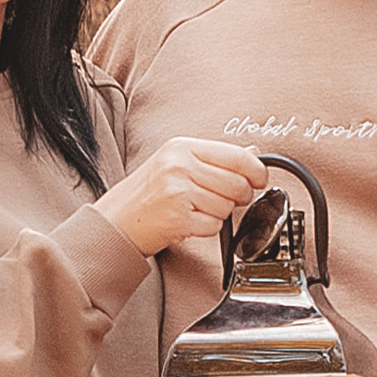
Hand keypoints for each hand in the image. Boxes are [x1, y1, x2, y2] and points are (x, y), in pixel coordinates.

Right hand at [98, 139, 270, 257]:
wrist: (117, 220)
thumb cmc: (147, 193)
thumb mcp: (177, 163)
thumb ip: (215, 158)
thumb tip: (252, 153)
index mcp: (182, 147)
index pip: (236, 155)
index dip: (257, 170)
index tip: (260, 179)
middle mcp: (180, 166)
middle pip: (237, 184)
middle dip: (239, 197)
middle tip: (226, 199)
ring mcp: (178, 192)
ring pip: (227, 207)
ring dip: (219, 214)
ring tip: (197, 209)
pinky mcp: (179, 218)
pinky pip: (214, 226)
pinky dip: (207, 229)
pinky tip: (190, 222)